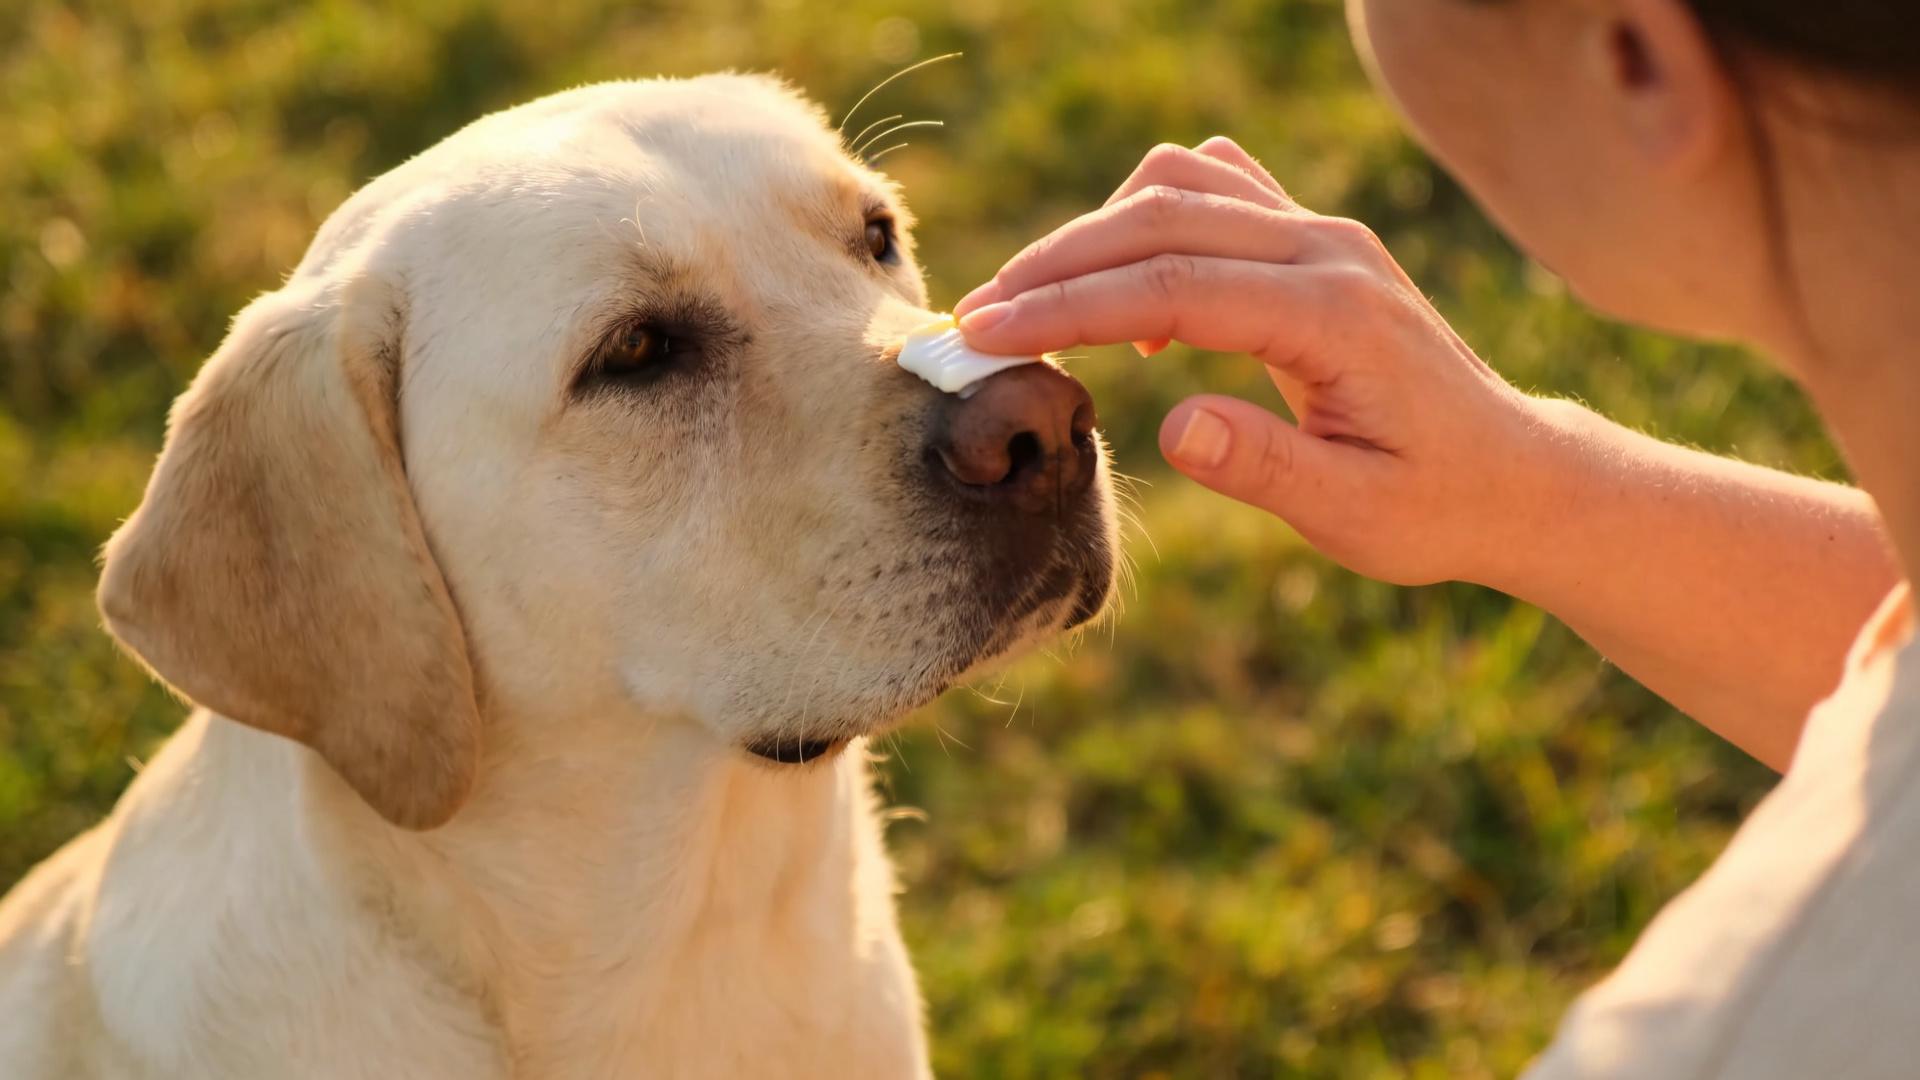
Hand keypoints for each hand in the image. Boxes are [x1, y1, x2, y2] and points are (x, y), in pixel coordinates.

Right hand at [954, 138, 1562, 588]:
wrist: (1512, 474)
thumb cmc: (1433, 505)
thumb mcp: (1354, 514)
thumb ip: (1264, 467)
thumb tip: (1170, 425)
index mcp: (1333, 314)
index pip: (1172, 284)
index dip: (1068, 306)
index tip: (986, 333)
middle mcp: (1329, 249)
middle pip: (1161, 216)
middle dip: (1056, 264)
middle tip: (977, 318)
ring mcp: (1324, 233)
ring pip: (1180, 186)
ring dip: (1096, 233)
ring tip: (1035, 306)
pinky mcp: (1315, 240)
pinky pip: (1213, 189)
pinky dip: (1149, 222)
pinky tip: (1130, 298)